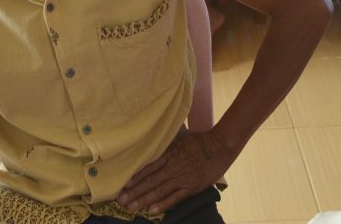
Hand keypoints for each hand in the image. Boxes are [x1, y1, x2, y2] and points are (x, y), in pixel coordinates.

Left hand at [116, 129, 234, 214]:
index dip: (134, 177)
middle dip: (133, 192)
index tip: (121, 184)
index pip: (147, 167)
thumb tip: (153, 129)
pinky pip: (175, 198)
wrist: (220, 145)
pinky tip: (152, 211)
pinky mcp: (191, 187)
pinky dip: (163, 205)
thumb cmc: (199, 138)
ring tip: (131, 207)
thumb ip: (165, 136)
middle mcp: (172, 167)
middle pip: (149, 181)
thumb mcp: (179, 133)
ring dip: (143, 200)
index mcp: (168, 153)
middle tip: (120, 200)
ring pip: (158, 191)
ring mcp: (181, 178)